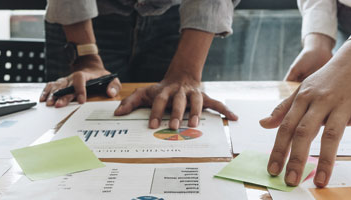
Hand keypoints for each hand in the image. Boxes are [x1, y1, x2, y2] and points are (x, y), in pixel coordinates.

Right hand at [40, 55, 120, 106]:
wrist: (89, 66)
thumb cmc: (100, 75)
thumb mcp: (111, 78)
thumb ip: (114, 85)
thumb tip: (111, 93)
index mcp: (85, 75)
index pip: (80, 79)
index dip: (80, 89)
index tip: (82, 100)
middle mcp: (73, 77)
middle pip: (66, 86)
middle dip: (62, 96)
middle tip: (59, 105)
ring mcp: (65, 80)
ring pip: (57, 86)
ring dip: (52, 95)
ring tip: (49, 104)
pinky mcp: (61, 83)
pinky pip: (51, 86)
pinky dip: (46, 92)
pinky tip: (43, 99)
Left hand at [113, 74, 237, 129]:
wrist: (181, 75)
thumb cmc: (162, 89)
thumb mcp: (145, 92)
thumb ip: (131, 102)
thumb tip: (116, 113)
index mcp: (165, 91)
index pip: (159, 100)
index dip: (155, 111)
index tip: (151, 125)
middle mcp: (180, 92)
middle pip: (178, 101)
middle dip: (176, 113)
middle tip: (173, 125)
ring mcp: (194, 94)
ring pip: (196, 102)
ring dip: (196, 112)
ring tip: (194, 124)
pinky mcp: (205, 98)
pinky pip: (217, 103)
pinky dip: (226, 110)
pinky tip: (234, 118)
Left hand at [260, 39, 350, 186]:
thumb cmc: (327, 79)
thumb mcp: (303, 90)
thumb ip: (284, 109)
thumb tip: (263, 124)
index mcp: (304, 99)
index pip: (287, 127)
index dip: (278, 149)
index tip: (273, 170)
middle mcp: (321, 101)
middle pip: (305, 132)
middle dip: (296, 158)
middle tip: (291, 180)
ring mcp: (343, 103)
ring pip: (332, 133)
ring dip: (325, 159)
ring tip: (320, 180)